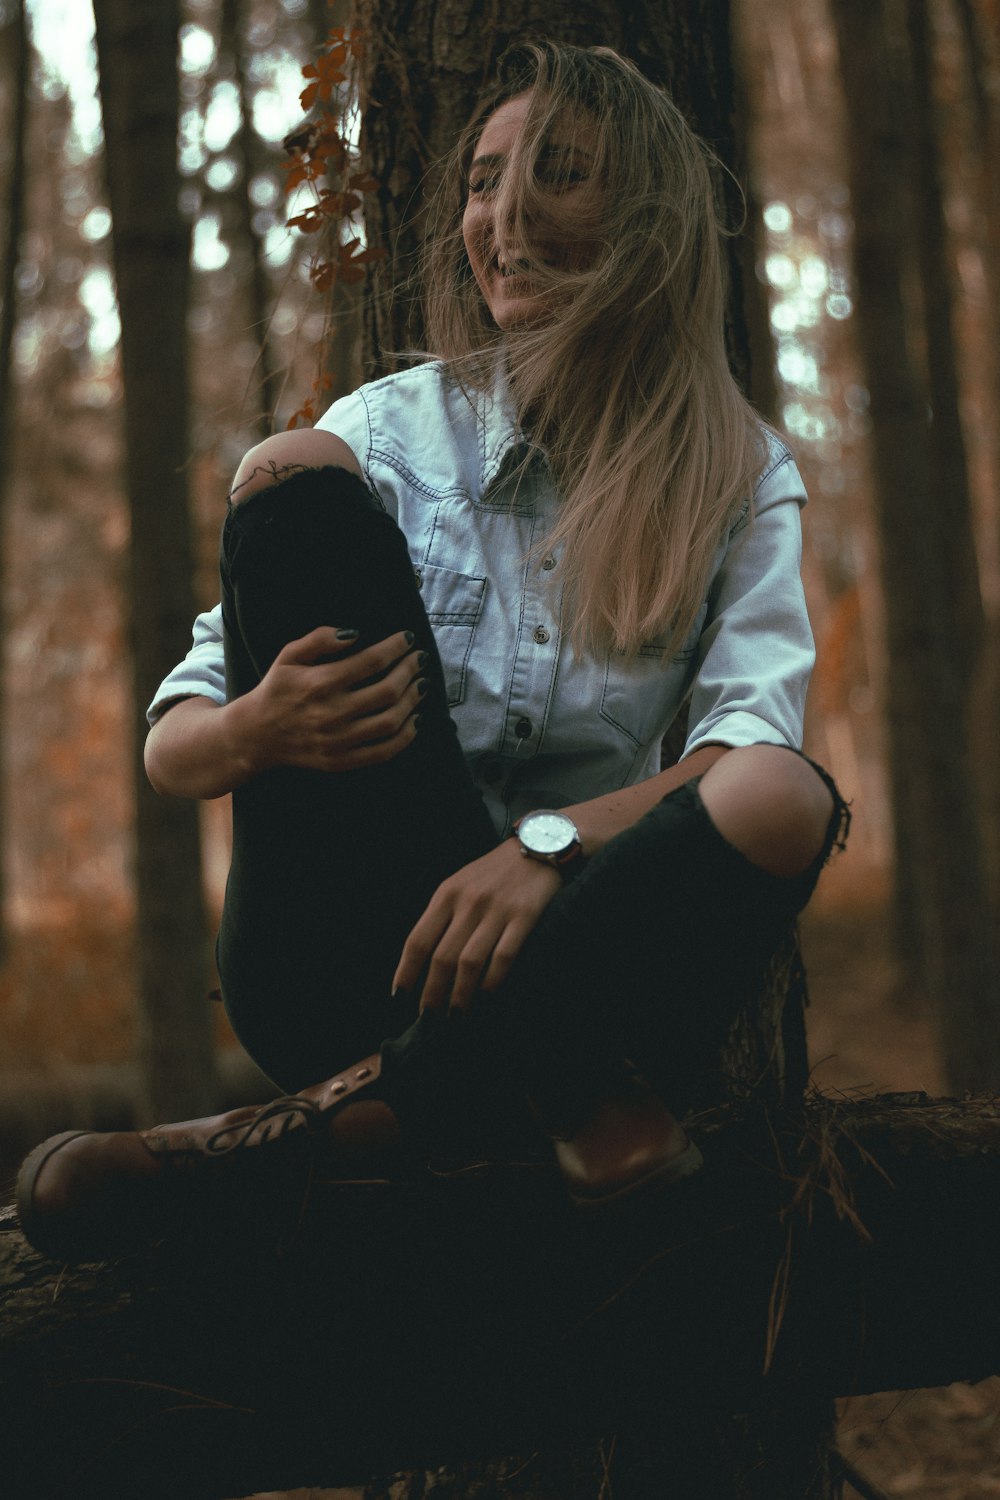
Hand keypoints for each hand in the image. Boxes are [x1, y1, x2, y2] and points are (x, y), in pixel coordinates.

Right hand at [241, 626, 425, 773]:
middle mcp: (332, 713)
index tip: (408, 639)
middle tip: (419, 660)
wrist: (257, 735)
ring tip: (421, 685)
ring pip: (391, 721)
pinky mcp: (342, 761)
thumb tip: (355, 632)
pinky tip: (415, 718)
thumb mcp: (289, 655)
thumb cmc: (277, 689)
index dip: (395, 647)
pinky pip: (385, 751)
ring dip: (413, 700)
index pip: (371, 661)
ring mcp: (339, 741)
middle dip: (410, 671)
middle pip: (387, 691)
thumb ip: (319, 639)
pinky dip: (407, 735)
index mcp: (319, 683)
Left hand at [392, 840, 562, 1012]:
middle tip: (429, 1018)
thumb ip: (443, 915)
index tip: (399, 997)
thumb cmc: (494, 872)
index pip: (417, 940)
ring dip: (460, 995)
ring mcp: (496, 910)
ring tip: (456, 1016)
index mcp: (446, 894)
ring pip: (470, 962)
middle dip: (432, 993)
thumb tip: (424, 958)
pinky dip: (493, 981)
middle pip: (442, 957)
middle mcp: (468, 903)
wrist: (538, 845)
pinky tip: (487, 998)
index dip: (406, 972)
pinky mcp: (524, 916)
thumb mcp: (460, 884)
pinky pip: (504, 956)